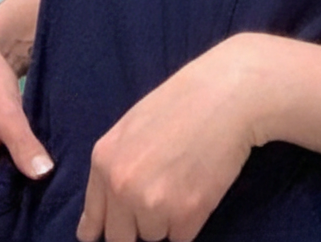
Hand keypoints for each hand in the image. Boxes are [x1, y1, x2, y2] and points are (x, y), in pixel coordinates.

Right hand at [0, 17, 53, 215]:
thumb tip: (43, 174)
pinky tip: (47, 168)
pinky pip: (6, 169)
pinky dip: (23, 169)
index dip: (10, 217)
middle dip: (20, 202)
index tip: (40, 215)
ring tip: (55, 188)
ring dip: (23, 184)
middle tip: (54, 201)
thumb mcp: (7, 113)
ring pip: (2, 185)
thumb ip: (23, 145)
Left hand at [76, 35, 261, 241]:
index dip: (104, 229)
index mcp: (104, 161)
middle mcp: (121, 186)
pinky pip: (182, 237)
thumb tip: (94, 223)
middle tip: (161, 195)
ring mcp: (153, 203)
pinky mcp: (186, 215)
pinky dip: (191, 221)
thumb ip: (112, 169)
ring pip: (155, 236)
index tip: (111, 234)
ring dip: (168, 220)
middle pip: (121, 238)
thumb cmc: (181, 103)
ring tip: (185, 180)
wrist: (227, 94)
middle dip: (139, 224)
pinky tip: (200, 188)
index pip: (93, 222)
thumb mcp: (131, 127)